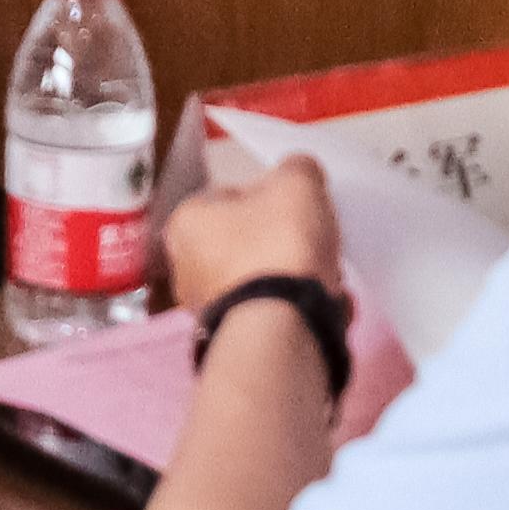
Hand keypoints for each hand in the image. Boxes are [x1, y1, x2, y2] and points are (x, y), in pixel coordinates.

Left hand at [161, 153, 338, 314]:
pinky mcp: (237, 339)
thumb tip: (300, 173)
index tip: (296, 205)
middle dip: (282, 240)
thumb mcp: (297, 184)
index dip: (269, 195)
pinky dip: (296, 307)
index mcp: (187, 221)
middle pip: (247, 240)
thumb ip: (297, 170)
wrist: (284, 328)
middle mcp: (186, 268)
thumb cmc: (279, 248)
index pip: (230, 195)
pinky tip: (320, 303)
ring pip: (262, 279)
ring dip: (292, 276)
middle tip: (312, 239)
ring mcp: (208, 309)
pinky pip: (272, 311)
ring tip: (323, 274)